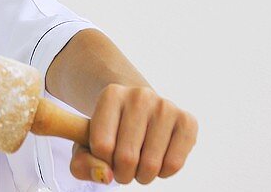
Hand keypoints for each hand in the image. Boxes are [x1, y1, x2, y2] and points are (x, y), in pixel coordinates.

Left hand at [70, 84, 196, 184]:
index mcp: (111, 95)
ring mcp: (166, 106)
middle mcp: (140, 96)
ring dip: (142, 175)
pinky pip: (174, 164)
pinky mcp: (187, 121)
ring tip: (138, 164)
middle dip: (122, 173)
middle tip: (123, 166)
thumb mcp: (86, 143)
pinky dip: (163, 173)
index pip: (102, 146)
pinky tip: (157, 160)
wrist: (138, 111)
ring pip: (151, 164)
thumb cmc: (110, 131)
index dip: (102, 161)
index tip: (105, 156)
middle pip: (126, 157)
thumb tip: (106, 176)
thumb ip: (83, 163)